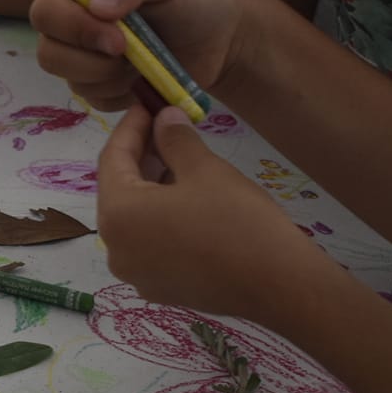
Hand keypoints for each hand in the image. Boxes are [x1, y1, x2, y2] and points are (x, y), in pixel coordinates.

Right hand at [30, 0, 251, 106]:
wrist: (222, 36)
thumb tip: (97, 7)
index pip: (46, 12)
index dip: (74, 29)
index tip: (116, 38)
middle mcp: (72, 20)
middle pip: (49, 53)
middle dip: (91, 60)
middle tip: (129, 55)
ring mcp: (84, 56)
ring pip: (71, 81)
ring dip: (110, 77)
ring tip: (144, 60)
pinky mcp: (100, 86)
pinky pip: (94, 101)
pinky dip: (121, 94)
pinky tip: (144, 78)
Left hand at [95, 104, 321, 324]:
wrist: (279, 285)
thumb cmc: (238, 221)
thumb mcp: (205, 169)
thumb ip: (175, 139)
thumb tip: (164, 118)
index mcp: (117, 215)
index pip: (112, 159)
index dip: (131, 127)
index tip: (148, 104)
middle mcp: (116, 249)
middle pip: (120, 190)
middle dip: (141, 156)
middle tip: (166, 128)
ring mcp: (136, 273)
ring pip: (136, 218)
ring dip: (152, 187)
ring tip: (180, 160)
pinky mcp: (160, 288)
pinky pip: (151, 243)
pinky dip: (161, 217)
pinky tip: (187, 200)